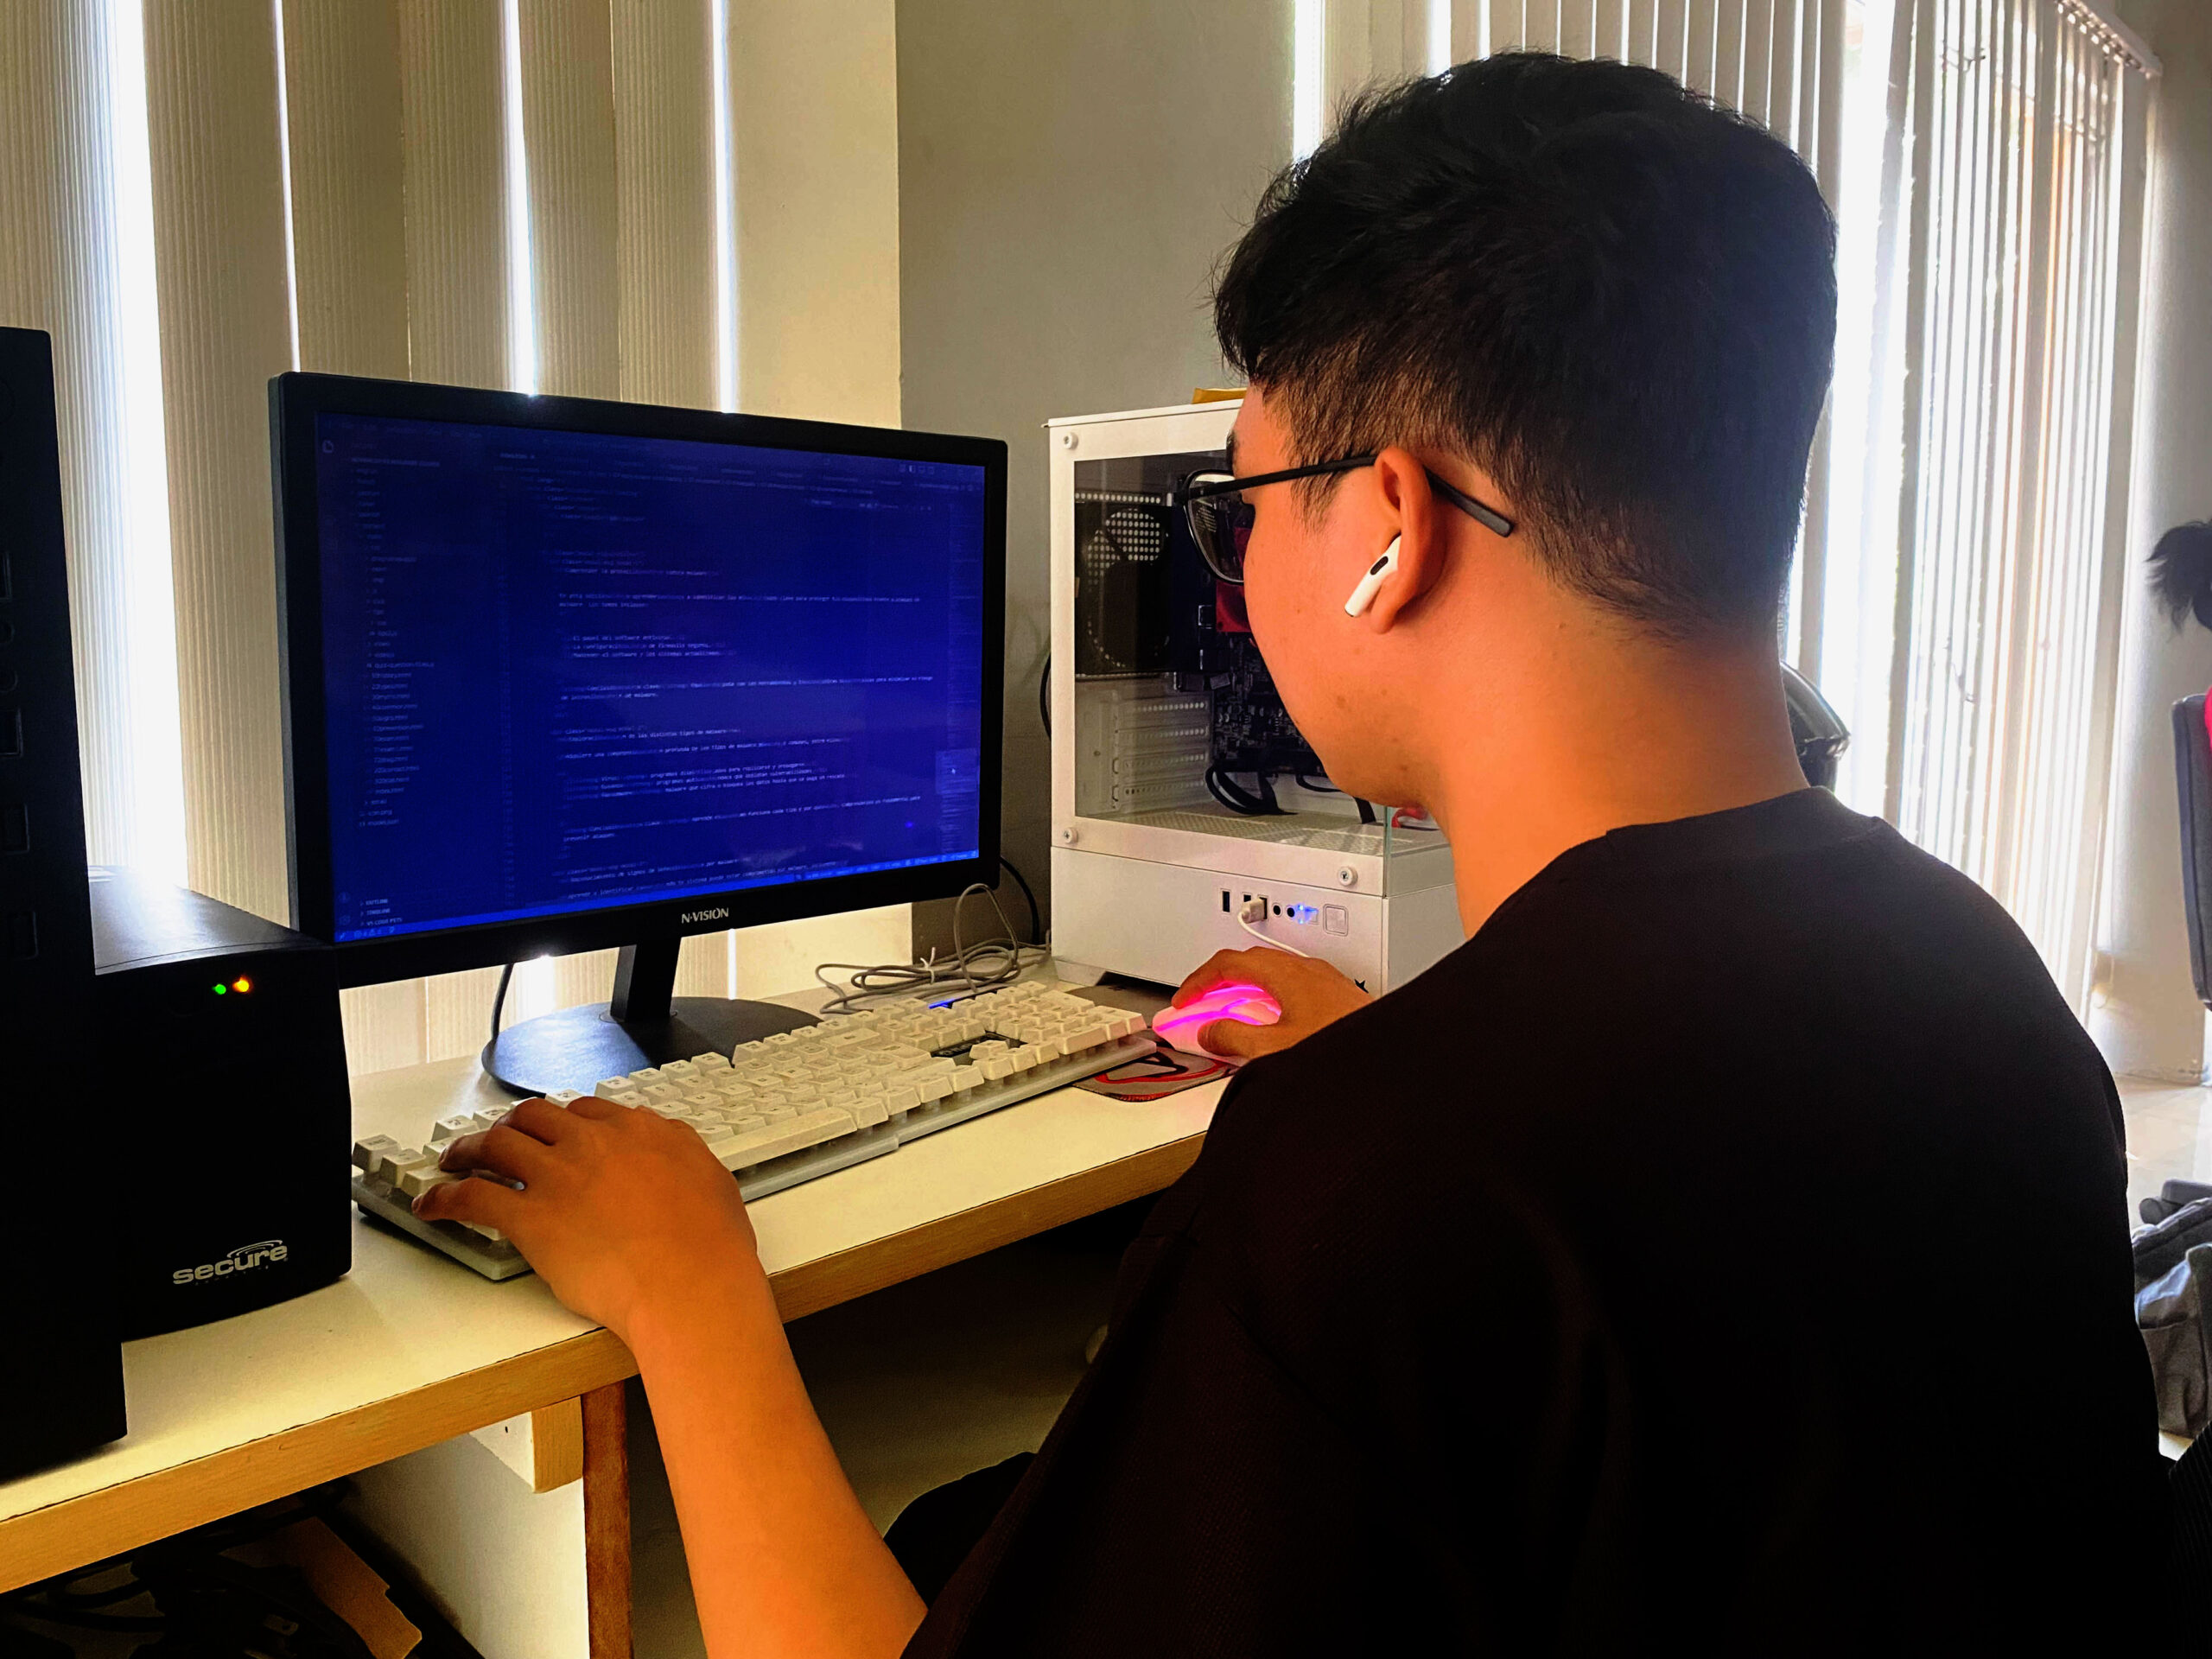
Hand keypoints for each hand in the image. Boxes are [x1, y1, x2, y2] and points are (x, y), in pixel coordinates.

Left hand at [415, 1096, 758, 1338]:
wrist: (689, 1283)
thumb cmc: (708, 1245)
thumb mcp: (712, 1178)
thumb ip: (683, 1153)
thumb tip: (673, 1149)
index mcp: (639, 1131)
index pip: (587, 1111)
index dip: (564, 1122)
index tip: (555, 1132)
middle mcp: (593, 1143)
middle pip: (536, 1116)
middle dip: (511, 1124)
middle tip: (498, 1137)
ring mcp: (558, 1177)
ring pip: (498, 1144)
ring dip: (469, 1149)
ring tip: (454, 1159)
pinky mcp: (530, 1218)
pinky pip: (473, 1196)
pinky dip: (445, 1197)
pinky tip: (433, 1204)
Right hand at [1171, 947, 1372, 1059]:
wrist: (1390, 1060)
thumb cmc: (1343, 1048)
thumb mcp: (1273, 1050)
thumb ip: (1233, 1039)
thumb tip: (1209, 1033)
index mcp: (1285, 973)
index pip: (1227, 963)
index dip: (1198, 981)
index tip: (1183, 1001)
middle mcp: (1306, 969)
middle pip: (1249, 963)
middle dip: (1218, 982)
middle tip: (1198, 1004)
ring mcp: (1324, 981)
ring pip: (1272, 974)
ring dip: (1244, 990)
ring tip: (1228, 1015)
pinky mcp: (1337, 997)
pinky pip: (1291, 988)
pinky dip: (1268, 1000)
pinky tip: (1269, 1025)